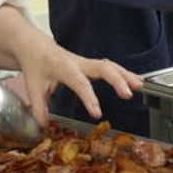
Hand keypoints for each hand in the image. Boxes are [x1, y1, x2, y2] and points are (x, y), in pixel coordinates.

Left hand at [14, 37, 142, 125]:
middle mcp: (78, 63)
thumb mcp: (32, 85)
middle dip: (116, 79)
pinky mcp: (91, 64)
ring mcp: (86, 62)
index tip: (97, 113)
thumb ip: (39, 106)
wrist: (35, 45)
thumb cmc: (35, 64)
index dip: (89, 97)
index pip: (79, 82)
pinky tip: (137, 81)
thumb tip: (45, 126)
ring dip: (125, 75)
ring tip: (140, 85)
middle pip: (102, 67)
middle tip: (127, 94)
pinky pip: (110, 66)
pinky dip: (124, 73)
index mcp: (63, 67)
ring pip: (110, 65)